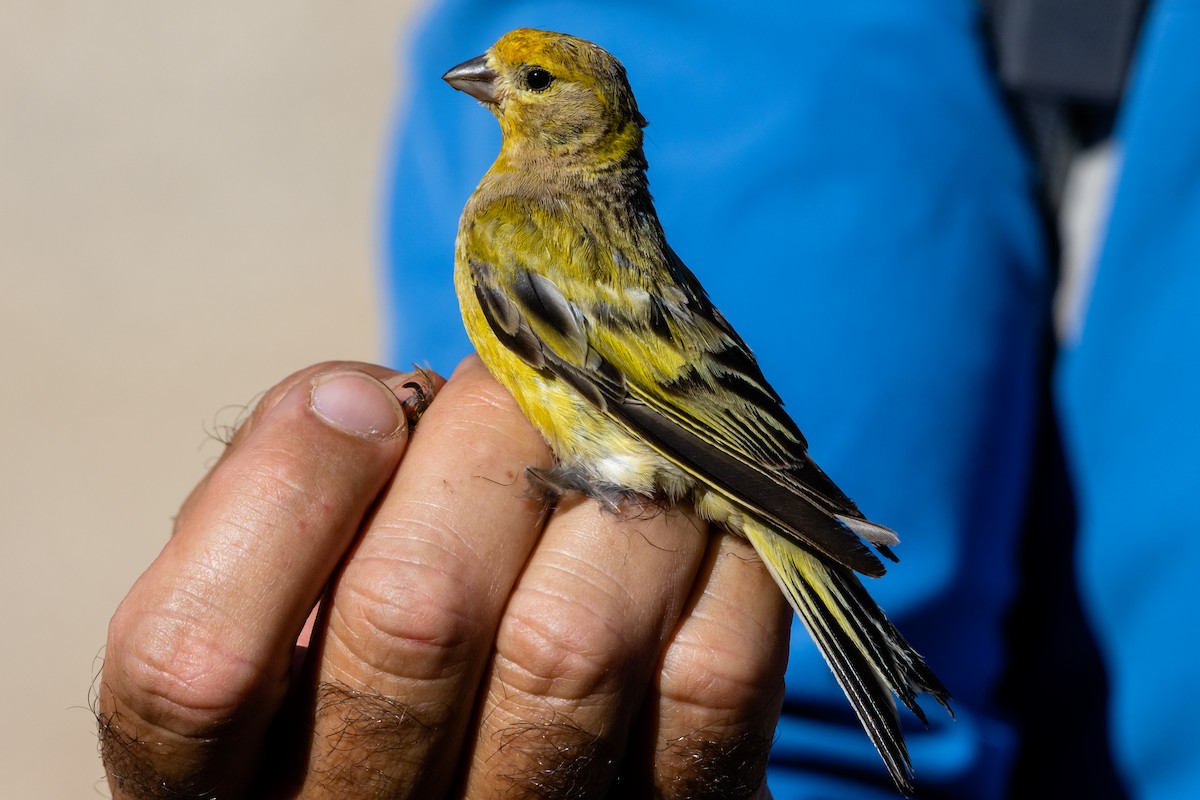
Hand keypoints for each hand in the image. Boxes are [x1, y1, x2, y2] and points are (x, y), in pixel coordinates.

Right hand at [98, 357, 789, 797]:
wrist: (520, 776)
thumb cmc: (376, 643)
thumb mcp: (283, 592)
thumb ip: (283, 498)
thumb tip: (361, 400)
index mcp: (225, 786)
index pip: (189, 664)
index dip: (285, 488)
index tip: (359, 401)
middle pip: (412, 620)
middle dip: (481, 445)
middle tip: (525, 377)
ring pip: (572, 638)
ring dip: (605, 477)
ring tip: (612, 427)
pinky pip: (710, 673)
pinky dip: (716, 552)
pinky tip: (700, 509)